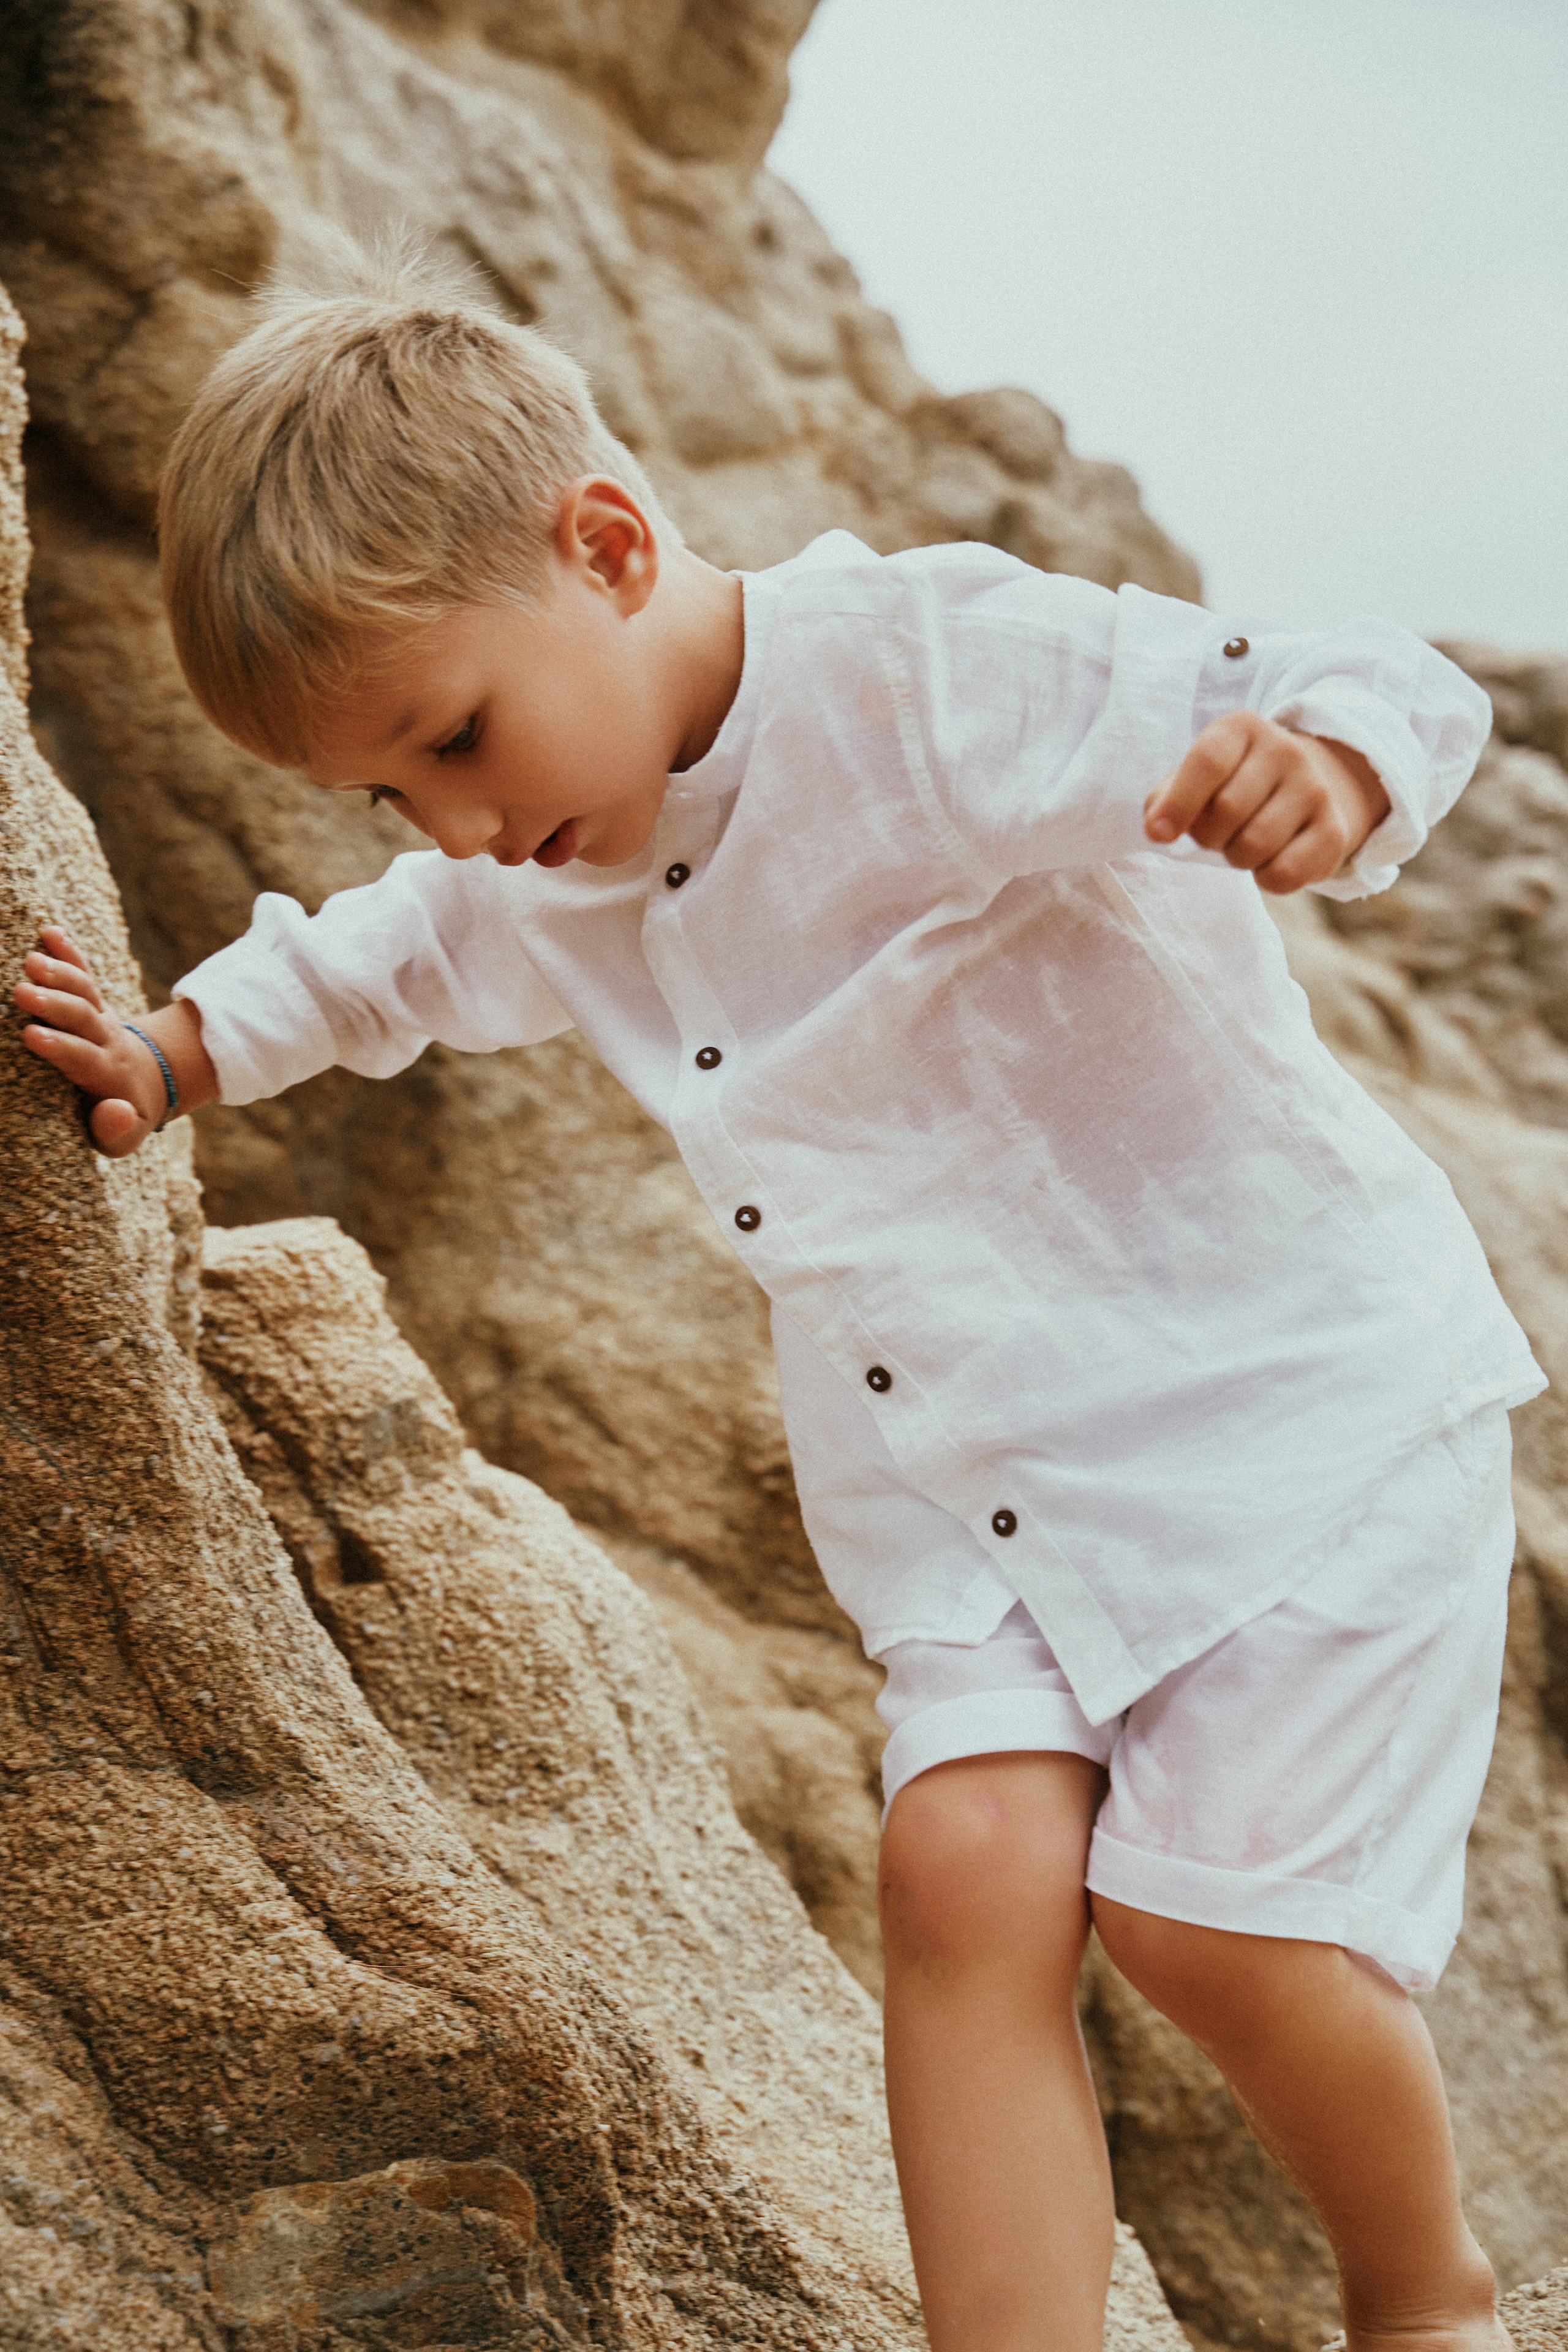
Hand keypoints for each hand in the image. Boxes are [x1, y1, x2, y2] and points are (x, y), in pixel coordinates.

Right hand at [13, 925, 180, 1156]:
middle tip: (22, 993)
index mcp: (108, 1074)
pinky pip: (84, 973)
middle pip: (83, 1017)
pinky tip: (49, 930)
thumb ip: (117, 1130)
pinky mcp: (94, 1001)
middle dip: (55, 1005)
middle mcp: (106, 1040)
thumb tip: (115, 1110)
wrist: (147, 1083)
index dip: (61, 1047)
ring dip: (59, 973)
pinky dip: (70, 952)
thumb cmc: (121, 1116)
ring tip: (31, 960)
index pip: (84, 1058)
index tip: (32, 1036)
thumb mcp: (124, 1136)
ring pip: (84, 991)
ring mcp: (100, 1016)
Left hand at [1143, 714, 1390, 893]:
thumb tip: (1157, 828)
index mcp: (1242, 728)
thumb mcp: (1198, 778)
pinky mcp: (1334, 831)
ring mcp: (1315, 789)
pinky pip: (1284, 874)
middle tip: (1219, 831)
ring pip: (1254, 846)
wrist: (1306, 788)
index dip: (1179, 802)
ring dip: (1237, 857)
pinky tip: (1271, 860)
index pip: (1208, 761)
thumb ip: (1166, 798)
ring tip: (1245, 841)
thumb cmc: (1235, 785)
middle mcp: (1285, 750)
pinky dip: (1266, 879)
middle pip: (1227, 811)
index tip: (1158, 834)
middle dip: (1209, 835)